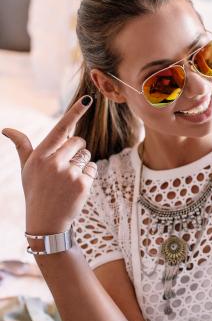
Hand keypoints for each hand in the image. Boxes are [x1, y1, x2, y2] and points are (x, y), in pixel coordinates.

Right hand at [2, 96, 96, 234]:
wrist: (46, 221)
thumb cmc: (35, 191)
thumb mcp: (26, 169)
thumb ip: (22, 147)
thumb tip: (6, 129)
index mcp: (40, 155)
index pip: (60, 128)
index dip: (75, 113)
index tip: (87, 99)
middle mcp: (53, 162)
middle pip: (78, 141)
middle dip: (76, 149)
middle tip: (65, 166)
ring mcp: (69, 173)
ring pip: (87, 155)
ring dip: (81, 164)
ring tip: (67, 180)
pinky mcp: (82, 183)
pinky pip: (93, 168)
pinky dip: (88, 176)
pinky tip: (76, 188)